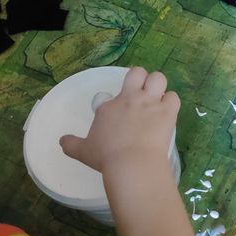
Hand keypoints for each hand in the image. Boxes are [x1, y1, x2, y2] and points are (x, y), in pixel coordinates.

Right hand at [59, 67, 180, 178]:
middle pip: (138, 72)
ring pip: (158, 78)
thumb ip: (71, 144)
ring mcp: (150, 103)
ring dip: (158, 86)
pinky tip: (168, 111)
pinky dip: (171, 102)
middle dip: (141, 79)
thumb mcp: (83, 151)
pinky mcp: (168, 112)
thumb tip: (61, 141)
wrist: (132, 163)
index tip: (120, 114)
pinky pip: (174, 97)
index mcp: (110, 106)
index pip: (113, 94)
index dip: (119, 101)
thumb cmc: (106, 157)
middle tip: (142, 94)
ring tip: (157, 99)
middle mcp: (130, 99)